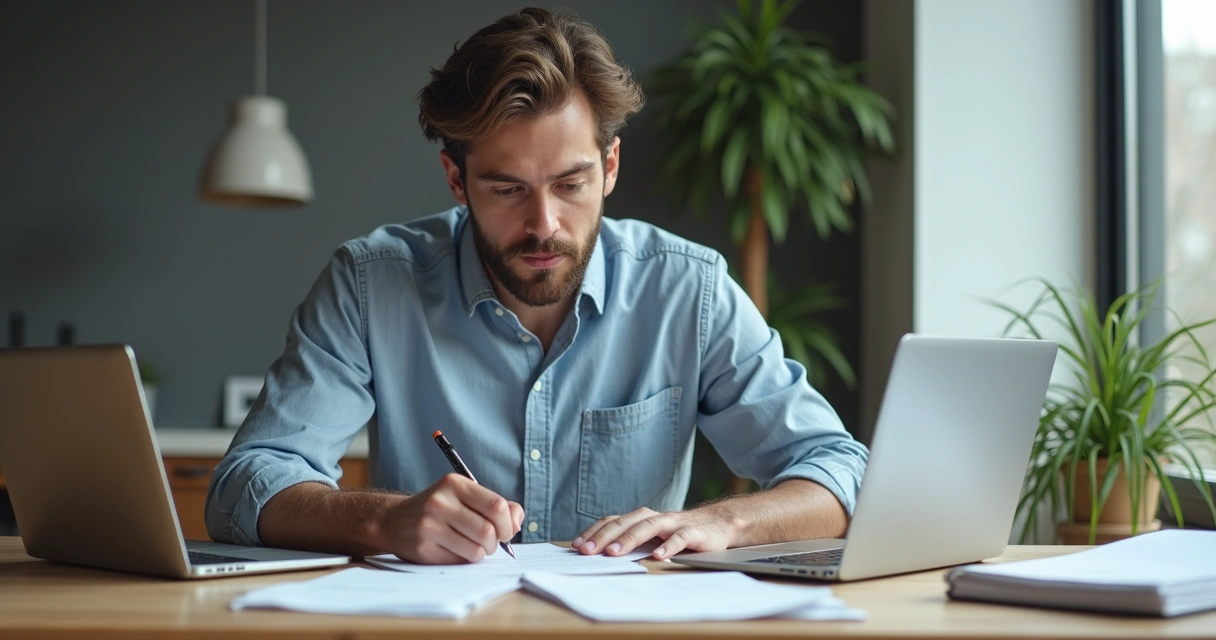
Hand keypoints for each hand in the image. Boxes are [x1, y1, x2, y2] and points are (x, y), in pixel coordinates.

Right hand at [379, 473, 522, 563]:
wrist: (395, 520)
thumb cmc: (439, 510)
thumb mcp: (464, 497)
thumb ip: (496, 506)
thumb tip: (516, 522)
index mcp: (454, 483)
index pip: (496, 506)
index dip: (508, 524)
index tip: (506, 531)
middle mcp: (440, 502)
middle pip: (488, 531)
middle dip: (495, 542)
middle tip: (489, 543)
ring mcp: (429, 525)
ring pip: (476, 550)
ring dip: (481, 553)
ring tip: (473, 547)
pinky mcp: (423, 548)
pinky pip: (459, 561)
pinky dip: (465, 560)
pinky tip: (455, 551)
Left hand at [571, 506, 740, 559]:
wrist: (718, 525)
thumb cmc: (679, 533)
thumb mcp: (653, 537)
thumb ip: (632, 542)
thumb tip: (600, 556)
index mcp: (641, 518)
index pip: (613, 521)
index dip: (594, 532)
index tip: (576, 546)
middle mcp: (654, 517)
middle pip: (626, 522)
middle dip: (604, 536)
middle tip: (587, 551)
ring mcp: (674, 523)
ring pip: (649, 526)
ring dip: (630, 539)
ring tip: (614, 552)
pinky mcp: (694, 532)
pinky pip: (680, 537)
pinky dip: (668, 546)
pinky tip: (658, 556)